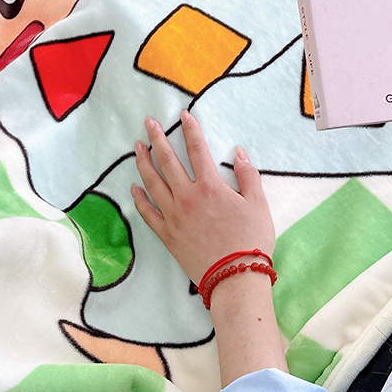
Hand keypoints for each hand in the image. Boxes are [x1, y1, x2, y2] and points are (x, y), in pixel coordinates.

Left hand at [132, 110, 274, 287]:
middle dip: (157, 139)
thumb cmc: (251, 240)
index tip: (183, 114)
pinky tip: (134, 187)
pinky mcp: (167, 234)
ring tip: (137, 147)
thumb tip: (238, 152)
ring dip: (143, 162)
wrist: (235, 277)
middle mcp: (187, 197)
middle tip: (149, 122)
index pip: (197, 149)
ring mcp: (174, 216)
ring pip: (152, 183)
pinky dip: (139, 198)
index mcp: (210, 186)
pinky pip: (147, 213)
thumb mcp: (258, 204)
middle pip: (168, 161)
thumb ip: (248, 175)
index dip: (190, 129)